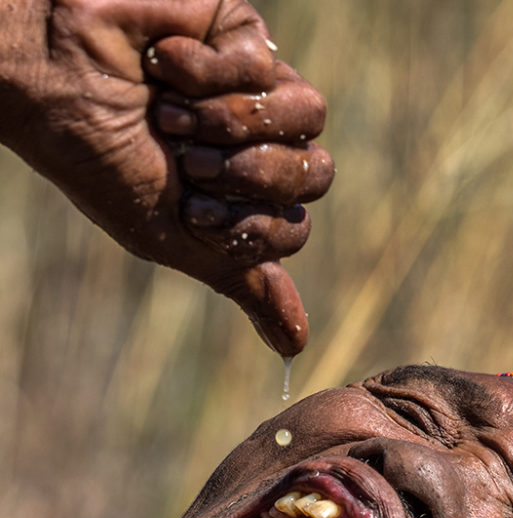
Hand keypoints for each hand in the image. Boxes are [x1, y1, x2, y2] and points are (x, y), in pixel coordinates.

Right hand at [0, 0, 333, 354]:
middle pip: (317, 174)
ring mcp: (258, 87)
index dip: (244, 223)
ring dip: (231, 124)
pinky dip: (205, 74)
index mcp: (246, 198)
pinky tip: (163, 66)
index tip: (189, 207)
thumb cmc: (102, 164)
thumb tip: (298, 347)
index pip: (295, 227)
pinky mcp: (242, 33)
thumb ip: (243, 282)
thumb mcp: (172, 239)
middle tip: (186, 162)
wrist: (52, 79)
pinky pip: (266, 62)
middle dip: (247, 175)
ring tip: (175, 117)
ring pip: (311, 116)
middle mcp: (261, 145)